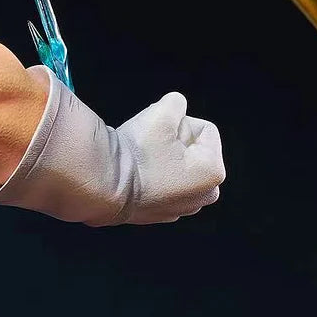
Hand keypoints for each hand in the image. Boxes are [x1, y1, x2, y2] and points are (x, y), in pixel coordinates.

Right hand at [116, 92, 224, 224]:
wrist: (103, 187)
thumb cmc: (136, 153)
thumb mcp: (161, 113)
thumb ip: (176, 102)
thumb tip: (176, 106)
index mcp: (213, 172)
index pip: (205, 129)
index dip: (180, 124)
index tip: (161, 134)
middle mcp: (203, 195)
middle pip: (194, 151)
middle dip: (175, 143)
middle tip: (152, 146)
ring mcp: (182, 209)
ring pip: (178, 168)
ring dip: (164, 160)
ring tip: (142, 161)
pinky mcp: (160, 214)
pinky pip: (162, 185)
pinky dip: (152, 178)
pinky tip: (136, 175)